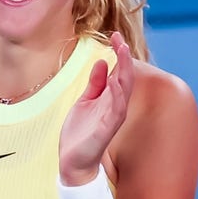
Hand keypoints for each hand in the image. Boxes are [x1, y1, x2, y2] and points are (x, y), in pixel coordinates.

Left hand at [58, 32, 133, 184]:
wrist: (72, 162)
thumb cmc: (80, 134)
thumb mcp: (85, 102)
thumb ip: (94, 84)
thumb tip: (101, 62)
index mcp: (110, 99)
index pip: (120, 72)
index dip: (119, 54)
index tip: (115, 36)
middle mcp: (115, 107)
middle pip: (125, 78)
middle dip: (124, 58)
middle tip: (120, 38)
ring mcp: (112, 118)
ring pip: (124, 92)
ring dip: (124, 71)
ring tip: (123, 52)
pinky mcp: (106, 130)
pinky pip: (116, 111)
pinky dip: (117, 96)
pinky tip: (114, 82)